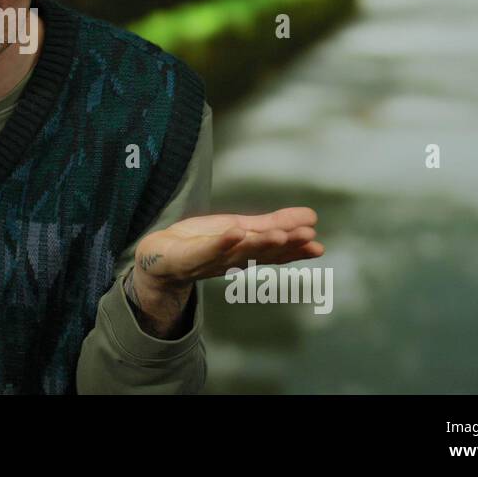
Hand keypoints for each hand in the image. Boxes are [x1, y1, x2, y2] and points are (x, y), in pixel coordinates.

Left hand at [134, 206, 323, 294]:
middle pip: (261, 253)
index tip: (318, 247)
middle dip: (285, 246)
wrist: (159, 257)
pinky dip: (221, 243)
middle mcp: (232, 261)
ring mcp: (209, 261)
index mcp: (246, 254)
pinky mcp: (187, 258)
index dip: (296, 250)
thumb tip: (311, 216)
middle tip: (308, 239)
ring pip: (238, 253)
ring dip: (259, 244)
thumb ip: (273, 224)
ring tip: (280, 234)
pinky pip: (205, 250)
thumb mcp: (241, 227)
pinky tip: (235, 233)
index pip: (274, 252)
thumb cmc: (201, 241)